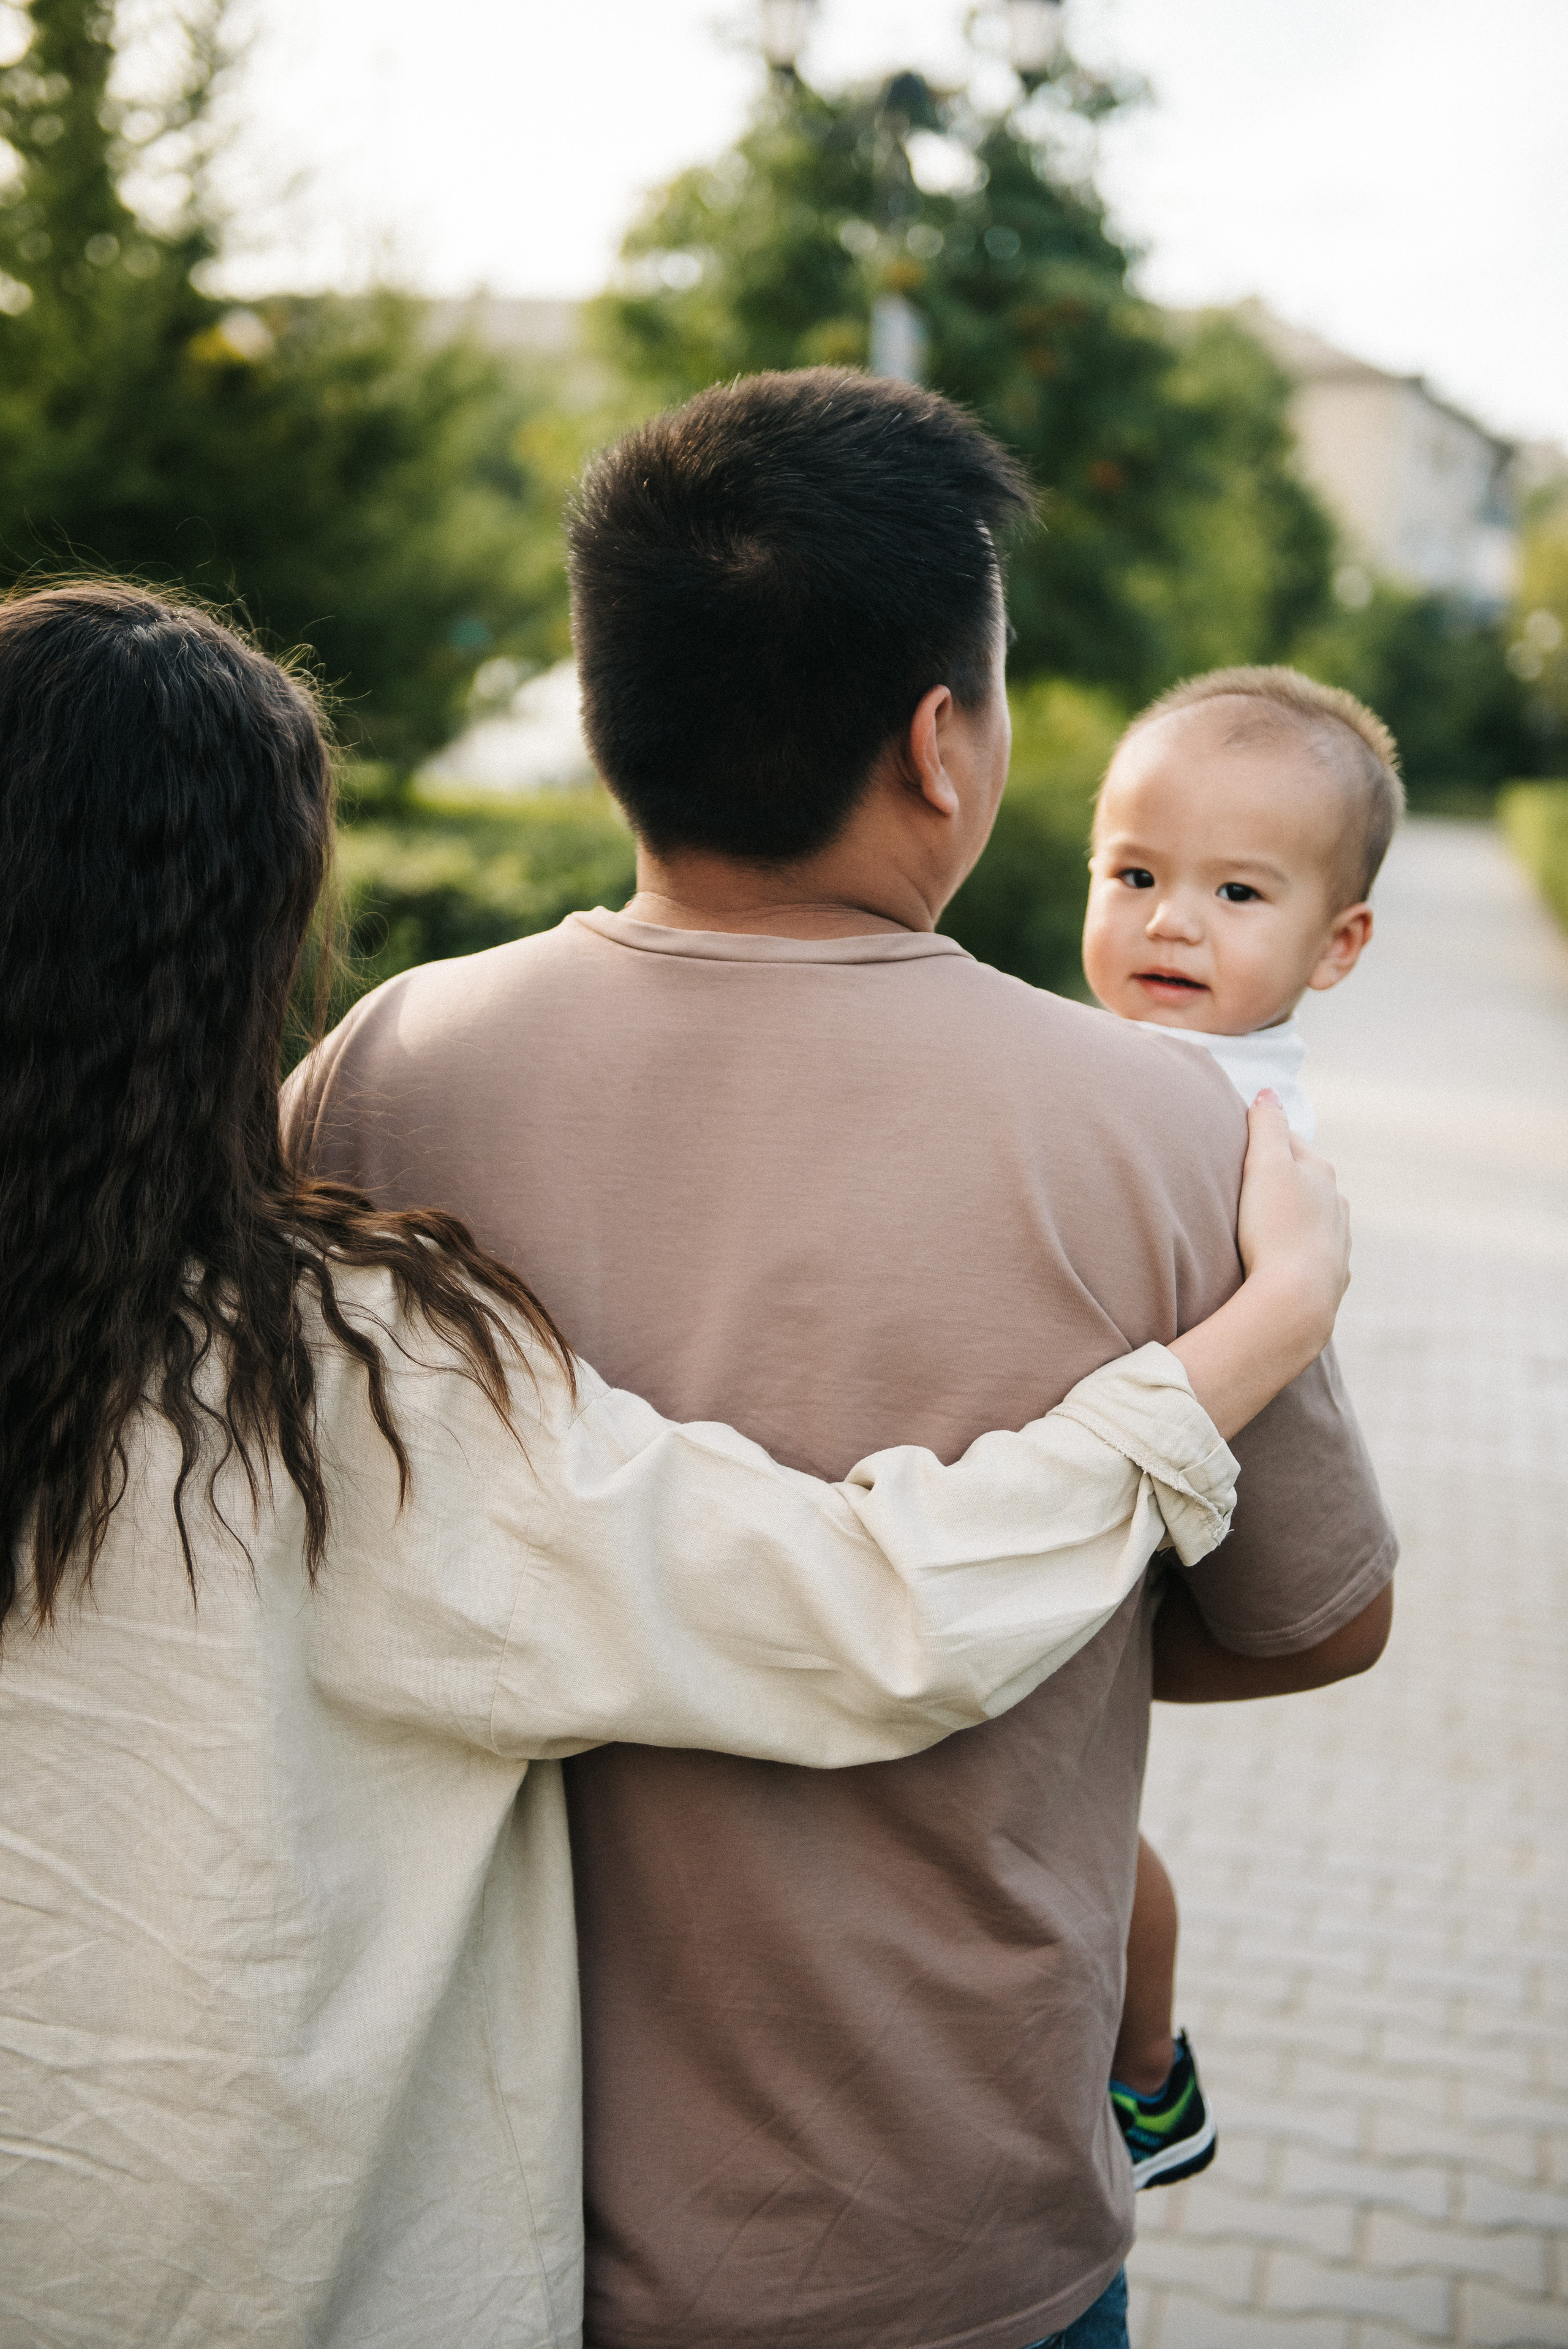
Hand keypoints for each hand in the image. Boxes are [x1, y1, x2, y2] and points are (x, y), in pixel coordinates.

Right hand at [1236, 1092, 1350, 1359]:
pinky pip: (1312, 1255)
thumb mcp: (1265, 1166)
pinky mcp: (1331, 1276)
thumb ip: (1267, 1125)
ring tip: (1260, 1226)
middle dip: (1278, 1180)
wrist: (1296, 1300)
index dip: (1261, 1142)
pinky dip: (1297, 1251)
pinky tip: (1280, 1261)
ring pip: (1311, 1218)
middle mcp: (1336, 1204)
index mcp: (1321, 1173)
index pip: (1289, 1143)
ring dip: (1290, 1217)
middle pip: (1303, 1181)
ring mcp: (1337, 1241)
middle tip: (1243, 1187)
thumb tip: (1269, 1091)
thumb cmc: (1276, 1229)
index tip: (1237, 1148)